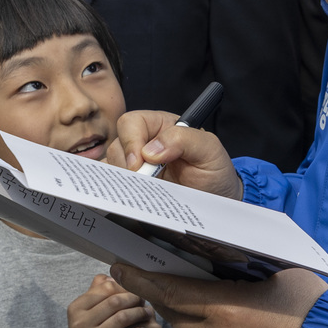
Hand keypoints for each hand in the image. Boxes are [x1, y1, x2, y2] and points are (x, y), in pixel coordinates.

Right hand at [58, 274, 152, 327]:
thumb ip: (96, 293)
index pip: (105, 289)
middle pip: (115, 302)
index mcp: (76, 309)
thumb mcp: (85, 314)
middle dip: (134, 299)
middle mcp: (80, 324)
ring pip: (122, 318)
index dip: (124, 288)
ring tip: (147, 313)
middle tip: (144, 301)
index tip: (134, 290)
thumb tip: (110, 275)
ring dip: (139, 313)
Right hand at [107, 110, 241, 198]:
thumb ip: (184, 139)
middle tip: (146, 182)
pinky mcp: (132, 188)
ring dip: (123, 181)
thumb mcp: (209, 150)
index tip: (140, 163)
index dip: (131, 141)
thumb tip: (151, 150)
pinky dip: (116, 192)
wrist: (217, 204)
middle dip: (127, 166)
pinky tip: (132, 197)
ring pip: (110, 167)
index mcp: (161, 127)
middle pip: (116, 146)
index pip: (131, 123)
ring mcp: (136, 168)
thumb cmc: (215, 173)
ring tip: (145, 190)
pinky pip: (112, 187)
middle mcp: (145, 144)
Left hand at [109, 264, 327, 327]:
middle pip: (171, 312)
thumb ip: (243, 266)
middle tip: (140, 272)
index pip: (169, 292)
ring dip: (176, 310)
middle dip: (154, 292)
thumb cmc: (312, 309)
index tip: (120, 267)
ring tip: (173, 290)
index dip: (141, 279)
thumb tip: (221, 253)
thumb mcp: (278, 274)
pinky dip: (196, 327)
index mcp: (225, 309)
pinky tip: (205, 314)